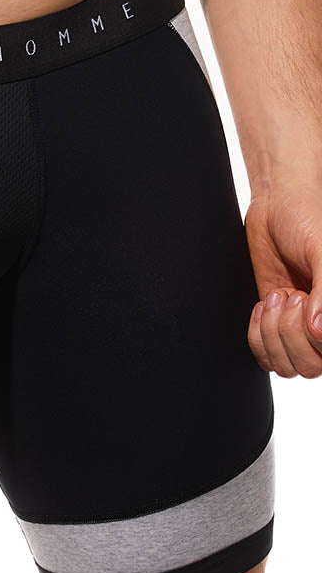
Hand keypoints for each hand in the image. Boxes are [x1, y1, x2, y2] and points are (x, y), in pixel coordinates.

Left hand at [245, 184, 321, 377]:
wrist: (277, 205)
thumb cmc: (308, 219)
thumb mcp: (321, 250)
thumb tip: (319, 330)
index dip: (313, 333)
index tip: (307, 297)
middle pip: (310, 367)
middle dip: (289, 332)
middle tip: (290, 294)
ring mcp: (302, 328)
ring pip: (288, 367)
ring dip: (273, 334)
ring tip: (277, 297)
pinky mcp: (277, 324)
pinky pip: (266, 357)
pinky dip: (258, 336)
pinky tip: (263, 306)